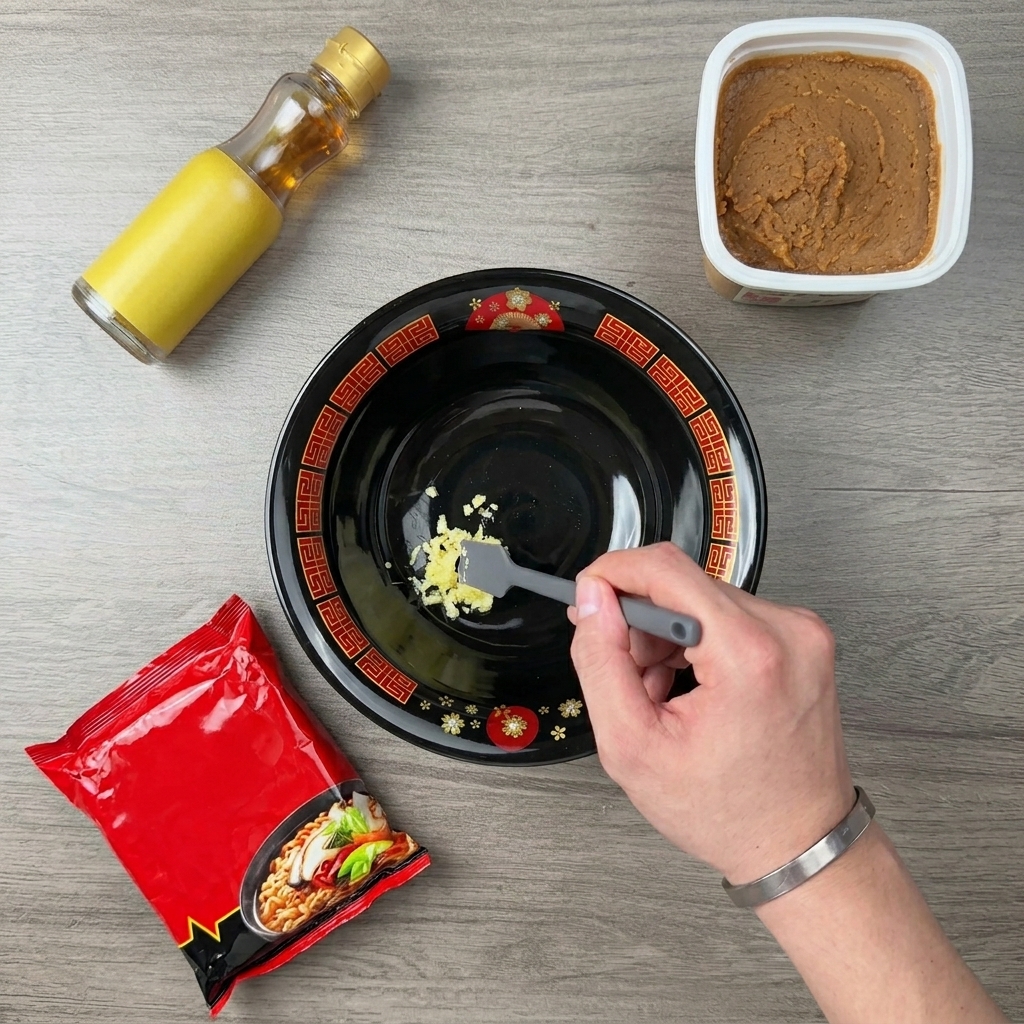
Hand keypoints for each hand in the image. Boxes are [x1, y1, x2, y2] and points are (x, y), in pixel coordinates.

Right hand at [568, 542, 852, 882]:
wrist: (799, 843)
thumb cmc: (728, 812)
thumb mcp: (632, 747)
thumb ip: (600, 662)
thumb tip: (592, 601)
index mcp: (748, 652)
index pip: (664, 567)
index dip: (612, 573)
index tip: (587, 597)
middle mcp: (786, 630)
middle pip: (682, 585)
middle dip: (641, 627)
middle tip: (634, 683)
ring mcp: (801, 632)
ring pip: (702, 600)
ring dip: (669, 639)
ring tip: (668, 699)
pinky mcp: (803, 639)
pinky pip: (730, 616)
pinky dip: (700, 645)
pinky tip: (695, 691)